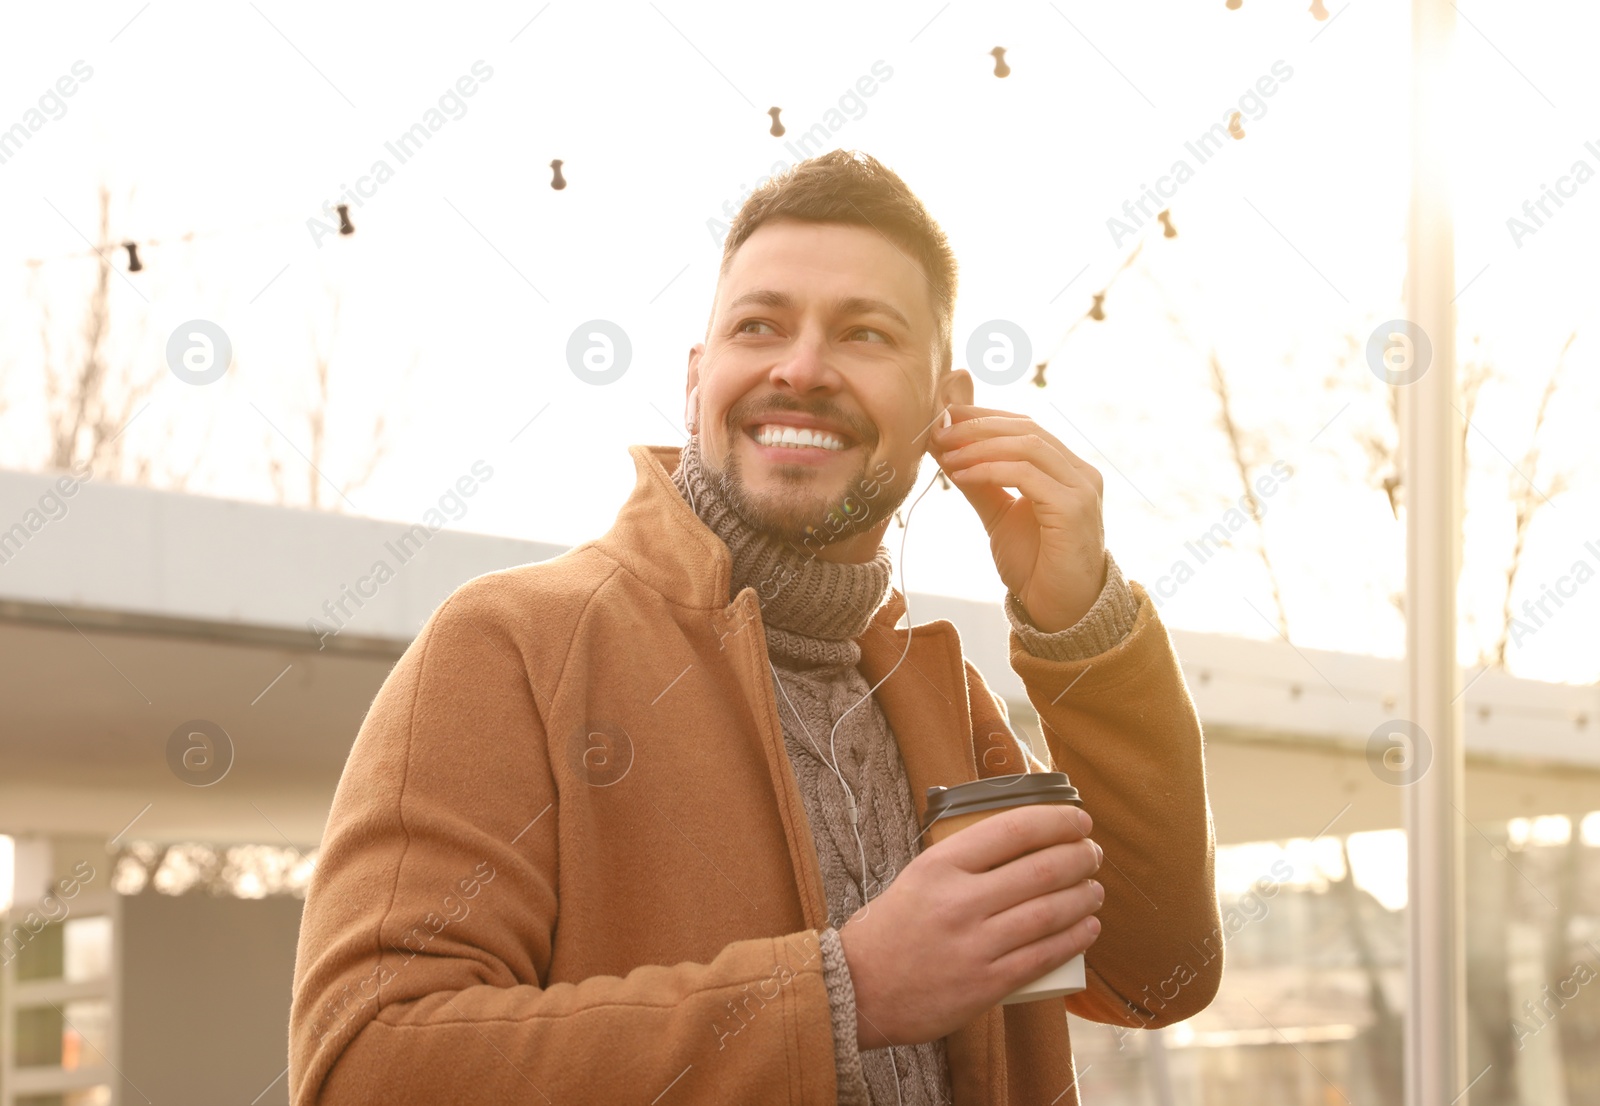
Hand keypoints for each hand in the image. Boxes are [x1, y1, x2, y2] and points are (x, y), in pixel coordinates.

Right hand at [835, 804, 1103, 1049]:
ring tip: (1095, 889)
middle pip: (1041, 870)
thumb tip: (1022, 844)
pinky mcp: (986, 984)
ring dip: (1084, 897)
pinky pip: (1042, 956)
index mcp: (940, 866)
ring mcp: (975, 944)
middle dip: (1079, 857)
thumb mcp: (918, 877)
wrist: (857, 989)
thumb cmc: (890, 929)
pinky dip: (1074, 938)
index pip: (1013, 830)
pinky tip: (1088, 927)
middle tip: (1092, 854)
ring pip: (1049, 912)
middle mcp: (960, 901)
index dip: (1055, 821)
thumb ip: (964, 861)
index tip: (1078, 821)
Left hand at [927, 404, 1106, 632]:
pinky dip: (989, 470)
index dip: (983, 416)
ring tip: (946, 455)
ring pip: (1027, 445)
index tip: (944, 417)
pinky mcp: (1073, 507)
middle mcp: (1080, 471)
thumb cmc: (1036, 565)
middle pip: (1025, 428)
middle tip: (938, 431)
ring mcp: (1081, 487)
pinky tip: (962, 475)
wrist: (1062, 610)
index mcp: (1066, 468)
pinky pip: (1026, 474)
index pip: (1024, 425)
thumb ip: (978, 483)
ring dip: (979, 445)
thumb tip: (945, 450)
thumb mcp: (999, 516)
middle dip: (977, 426)